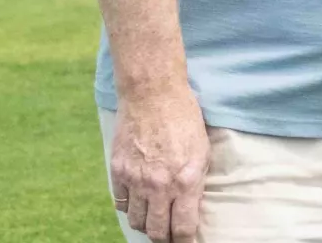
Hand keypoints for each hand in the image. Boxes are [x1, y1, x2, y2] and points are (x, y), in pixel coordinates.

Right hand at [108, 88, 210, 241]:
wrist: (153, 94)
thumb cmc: (184, 118)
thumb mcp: (202, 151)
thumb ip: (195, 182)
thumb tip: (190, 207)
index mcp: (186, 182)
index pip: (183, 228)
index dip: (184, 242)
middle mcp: (160, 186)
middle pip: (156, 231)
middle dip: (164, 238)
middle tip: (168, 235)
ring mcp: (136, 179)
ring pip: (136, 220)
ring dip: (145, 224)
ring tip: (152, 220)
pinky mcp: (118, 170)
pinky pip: (121, 202)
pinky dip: (129, 207)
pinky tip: (137, 202)